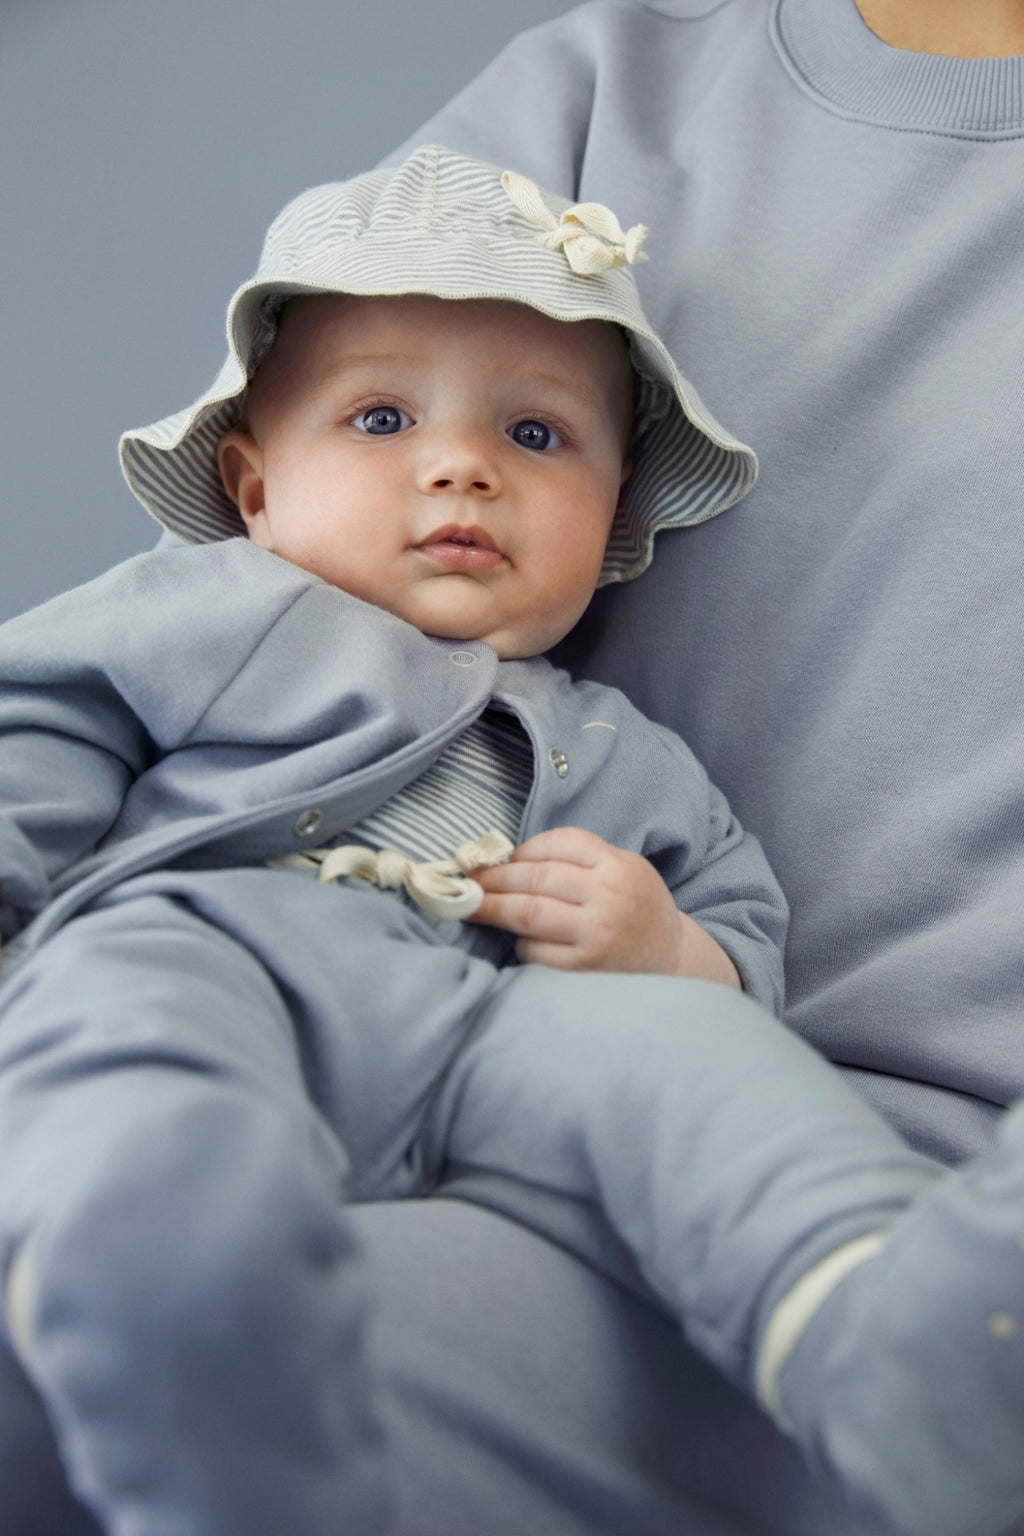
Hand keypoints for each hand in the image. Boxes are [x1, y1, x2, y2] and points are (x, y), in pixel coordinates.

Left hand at [467, 826, 740, 984]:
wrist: (671, 961)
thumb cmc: (637, 909)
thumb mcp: (625, 870)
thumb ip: (582, 860)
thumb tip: (511, 859)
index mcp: (619, 866)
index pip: (560, 844)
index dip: (524, 850)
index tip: (501, 858)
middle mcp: (610, 898)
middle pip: (536, 878)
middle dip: (494, 878)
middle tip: (468, 880)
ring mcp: (597, 935)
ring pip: (528, 914)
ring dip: (493, 908)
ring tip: (471, 905)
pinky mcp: (585, 968)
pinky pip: (536, 950)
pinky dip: (519, 942)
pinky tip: (517, 938)